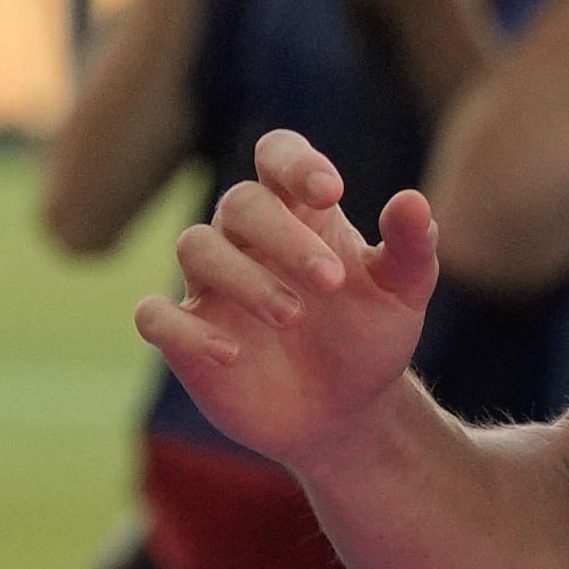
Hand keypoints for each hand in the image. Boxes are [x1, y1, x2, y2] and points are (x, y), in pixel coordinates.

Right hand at [129, 128, 434, 467]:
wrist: (347, 414)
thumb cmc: (370, 336)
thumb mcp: (403, 293)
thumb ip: (411, 246)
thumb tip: (413, 201)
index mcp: (299, 211)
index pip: (277, 154)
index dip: (295, 162)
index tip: (330, 192)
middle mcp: (247, 239)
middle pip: (239, 202)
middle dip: (283, 236)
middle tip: (331, 282)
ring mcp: (211, 287)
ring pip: (195, 247)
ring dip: (243, 278)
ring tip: (293, 318)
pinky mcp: (186, 338)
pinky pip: (155, 316)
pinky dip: (185, 330)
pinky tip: (232, 354)